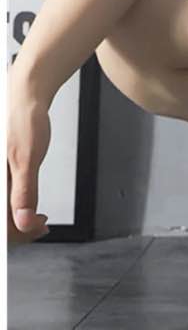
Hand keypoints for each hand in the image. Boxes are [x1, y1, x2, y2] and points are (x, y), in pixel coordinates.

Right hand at [7, 76, 50, 242]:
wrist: (23, 97)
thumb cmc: (22, 120)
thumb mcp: (26, 160)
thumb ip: (24, 193)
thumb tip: (23, 223)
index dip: (17, 232)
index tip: (37, 228)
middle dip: (18, 229)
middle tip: (41, 226)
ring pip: (1, 214)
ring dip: (18, 222)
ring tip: (38, 220)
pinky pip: (1, 202)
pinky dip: (15, 211)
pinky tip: (30, 211)